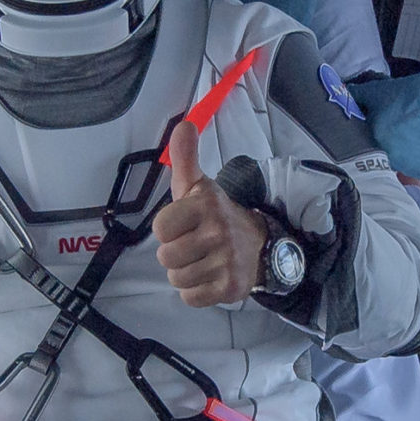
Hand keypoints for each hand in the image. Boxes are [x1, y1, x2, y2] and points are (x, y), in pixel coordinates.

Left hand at [155, 119, 263, 305]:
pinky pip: (190, 297)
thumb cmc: (216, 215)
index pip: (161, 228)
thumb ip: (186, 157)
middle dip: (175, 254)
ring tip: (201, 261)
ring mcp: (226, 261)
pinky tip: (208, 277)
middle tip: (193, 246)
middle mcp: (218, 232)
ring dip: (184, 273)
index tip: (183, 226)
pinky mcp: (230, 287)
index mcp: (206, 205)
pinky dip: (195, 291)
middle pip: (166, 257)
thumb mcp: (199, 186)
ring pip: (176, 278)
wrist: (258, 246)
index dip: (168, 230)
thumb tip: (184, 123)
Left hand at [349, 67, 419, 177]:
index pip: (361, 150)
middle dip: (385, 149)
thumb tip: (341, 95)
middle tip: (395, 134)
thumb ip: (355, 96)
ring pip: (399, 166)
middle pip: (381, 159)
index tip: (373, 135)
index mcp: (372, 142)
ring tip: (409, 137)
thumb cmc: (410, 93)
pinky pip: (416, 168)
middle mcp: (388, 159)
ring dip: (402, 155)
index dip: (366, 142)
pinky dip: (418, 159)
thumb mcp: (377, 91)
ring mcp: (407, 167)